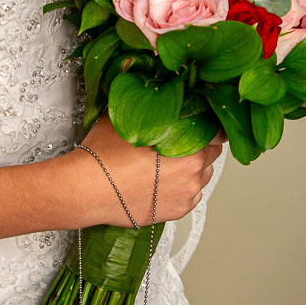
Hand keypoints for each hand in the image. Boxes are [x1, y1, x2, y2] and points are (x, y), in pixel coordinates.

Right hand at [61, 114, 225, 228]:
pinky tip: (163, 181)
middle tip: (179, 142)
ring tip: (168, 163)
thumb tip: (149, 92)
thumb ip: (147, 108)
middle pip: (211, 156)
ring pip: (201, 177)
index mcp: (189, 149)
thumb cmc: (104, 156)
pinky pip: (190, 196)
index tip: (203, 124)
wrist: (87, 190)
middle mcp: (193, 175)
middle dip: (199, 148)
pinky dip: (182, 188)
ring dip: (192, 169)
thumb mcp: (125, 118)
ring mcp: (186, 196)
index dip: (210, 127)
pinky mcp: (176, 212)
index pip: (218, 135)